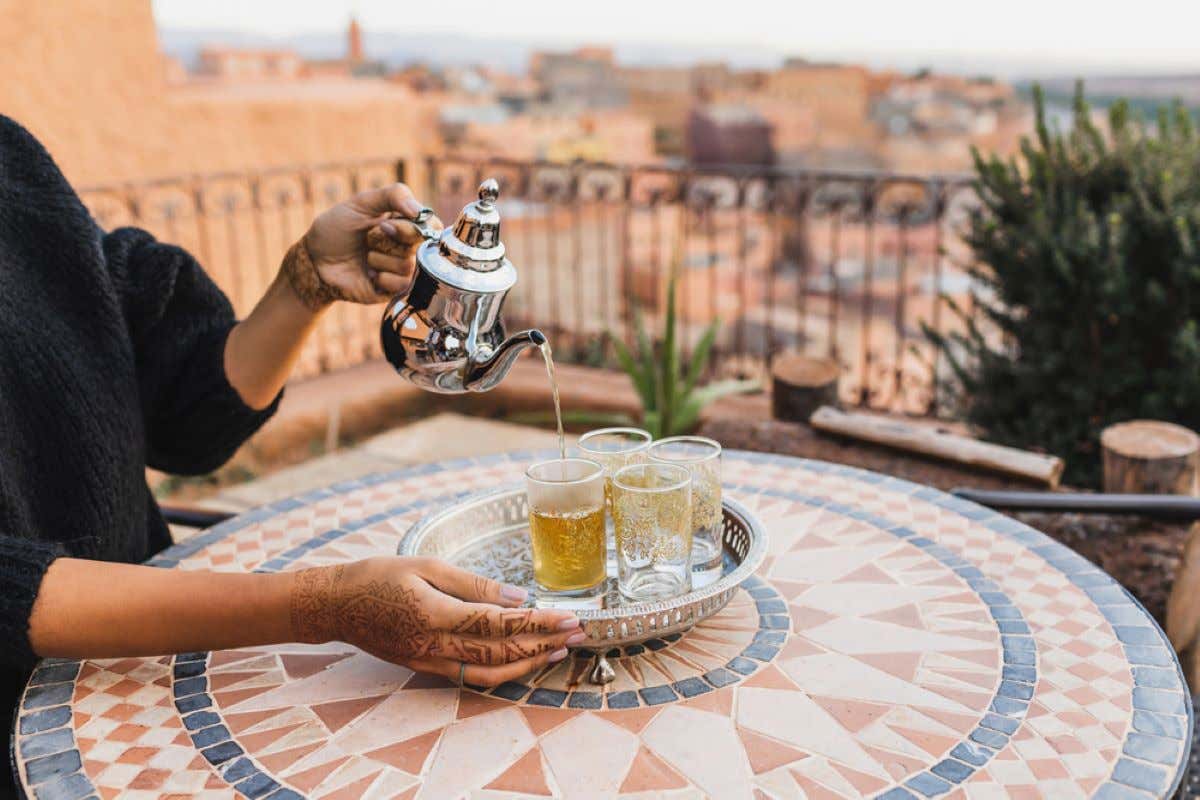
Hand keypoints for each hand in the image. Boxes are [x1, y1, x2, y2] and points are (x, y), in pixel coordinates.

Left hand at [282, 183, 442, 308]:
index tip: (385, 224)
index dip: (412, 226)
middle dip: (389, 240)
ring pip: (408, 265)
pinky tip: (369, 275)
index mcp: (403, 223)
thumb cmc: (336, 230)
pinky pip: (401, 284)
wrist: (314, 261)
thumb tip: (420, 211)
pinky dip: (382, 277)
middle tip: (369, 238)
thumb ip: (393, 195)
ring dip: (379, 259)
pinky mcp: (393, 289)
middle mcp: (406, 246)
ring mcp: (400, 268)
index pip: (430, 224)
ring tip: (365, 257)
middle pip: (420, 245)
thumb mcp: (361, 203)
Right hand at [290, 557, 585, 686]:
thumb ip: (474, 584)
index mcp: (435, 615)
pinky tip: (523, 661)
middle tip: (577, 633)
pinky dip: (503, 673)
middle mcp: (434, 646)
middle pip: (501, 654)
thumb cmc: (378, 576)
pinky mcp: (426, 668)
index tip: (567, 617)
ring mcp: (430, 662)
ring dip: (529, 664)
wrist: (335, 605)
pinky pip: (472, 678)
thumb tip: (519, 595)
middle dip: (543, 644)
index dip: (538, 622)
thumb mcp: (426, 566)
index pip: (499, 624)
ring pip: (490, 674)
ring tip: (558, 651)